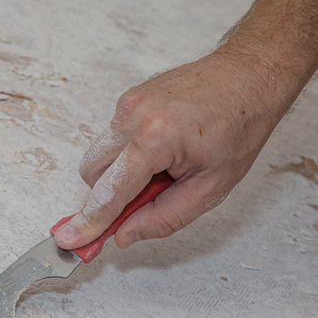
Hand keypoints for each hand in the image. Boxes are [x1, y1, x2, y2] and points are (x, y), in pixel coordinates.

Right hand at [54, 50, 296, 249]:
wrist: (248, 77)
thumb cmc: (239, 127)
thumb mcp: (211, 188)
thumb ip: (163, 217)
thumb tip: (124, 234)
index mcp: (154, 139)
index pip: (109, 193)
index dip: (89, 223)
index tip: (68, 240)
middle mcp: (133, 116)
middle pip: (92, 174)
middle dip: (110, 194)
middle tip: (149, 199)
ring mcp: (128, 102)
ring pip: (99, 155)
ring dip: (121, 173)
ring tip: (165, 169)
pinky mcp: (130, 97)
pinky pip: (113, 137)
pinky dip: (129, 153)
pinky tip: (165, 149)